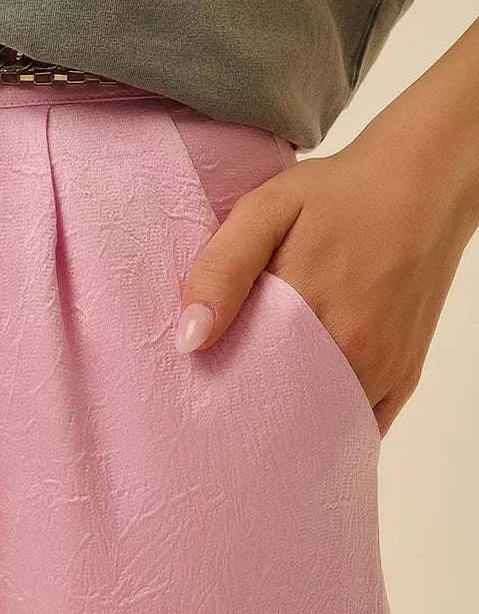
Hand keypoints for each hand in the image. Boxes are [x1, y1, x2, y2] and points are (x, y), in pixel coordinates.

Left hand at [173, 18, 478, 437]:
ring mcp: (384, 371)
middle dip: (249, 421)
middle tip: (215, 412)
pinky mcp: (404, 377)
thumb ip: (223, 270)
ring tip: (254, 414)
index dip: (216, 401)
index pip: (248, 390)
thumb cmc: (339, 195)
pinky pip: (360, 426)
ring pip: (323, 426)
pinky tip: (300, 419)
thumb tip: (190, 341)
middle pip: (286, 417)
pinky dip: (329, 429)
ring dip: (290, 429)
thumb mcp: (265, 210)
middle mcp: (355, 355)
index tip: (191, 400)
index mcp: (313, 318)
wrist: (424, 184)